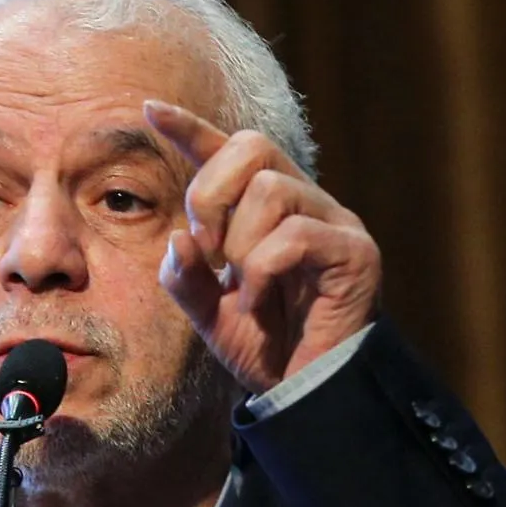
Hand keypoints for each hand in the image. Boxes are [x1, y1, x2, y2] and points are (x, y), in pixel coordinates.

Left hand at [145, 99, 380, 394]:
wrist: (307, 395)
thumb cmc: (267, 349)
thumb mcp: (207, 312)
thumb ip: (183, 275)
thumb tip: (176, 237)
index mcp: (269, 210)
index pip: (230, 151)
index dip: (190, 128)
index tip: (150, 110)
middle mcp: (306, 204)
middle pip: (252, 146)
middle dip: (211, 193)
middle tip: (207, 250)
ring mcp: (335, 224)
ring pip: (271, 189)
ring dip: (240, 242)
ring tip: (244, 285)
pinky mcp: (356, 253)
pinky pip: (294, 234)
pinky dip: (264, 268)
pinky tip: (262, 299)